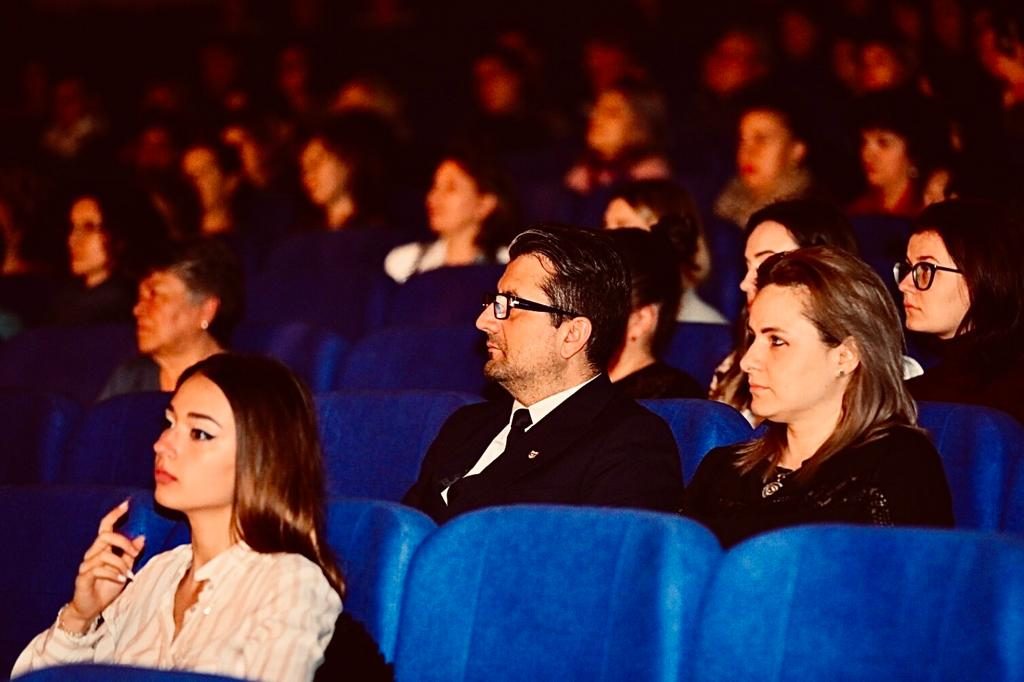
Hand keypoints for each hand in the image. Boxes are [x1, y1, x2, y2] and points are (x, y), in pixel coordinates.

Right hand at [62, 500, 145, 632]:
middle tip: (134, 554)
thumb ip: (131, 553)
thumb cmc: (107, 586)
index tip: (127, 504)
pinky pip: (99, 569)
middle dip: (123, 542)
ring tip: (127, 574)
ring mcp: (86, 565)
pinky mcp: (83, 576)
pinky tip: (121, 580)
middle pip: (106, 537)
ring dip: (120, 564)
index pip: (106, 527)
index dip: (114, 514)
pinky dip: (113, 574)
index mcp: (102, 549)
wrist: (90, 607)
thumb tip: (142, 537)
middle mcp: (92, 553)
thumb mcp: (124, 568)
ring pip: (105, 555)